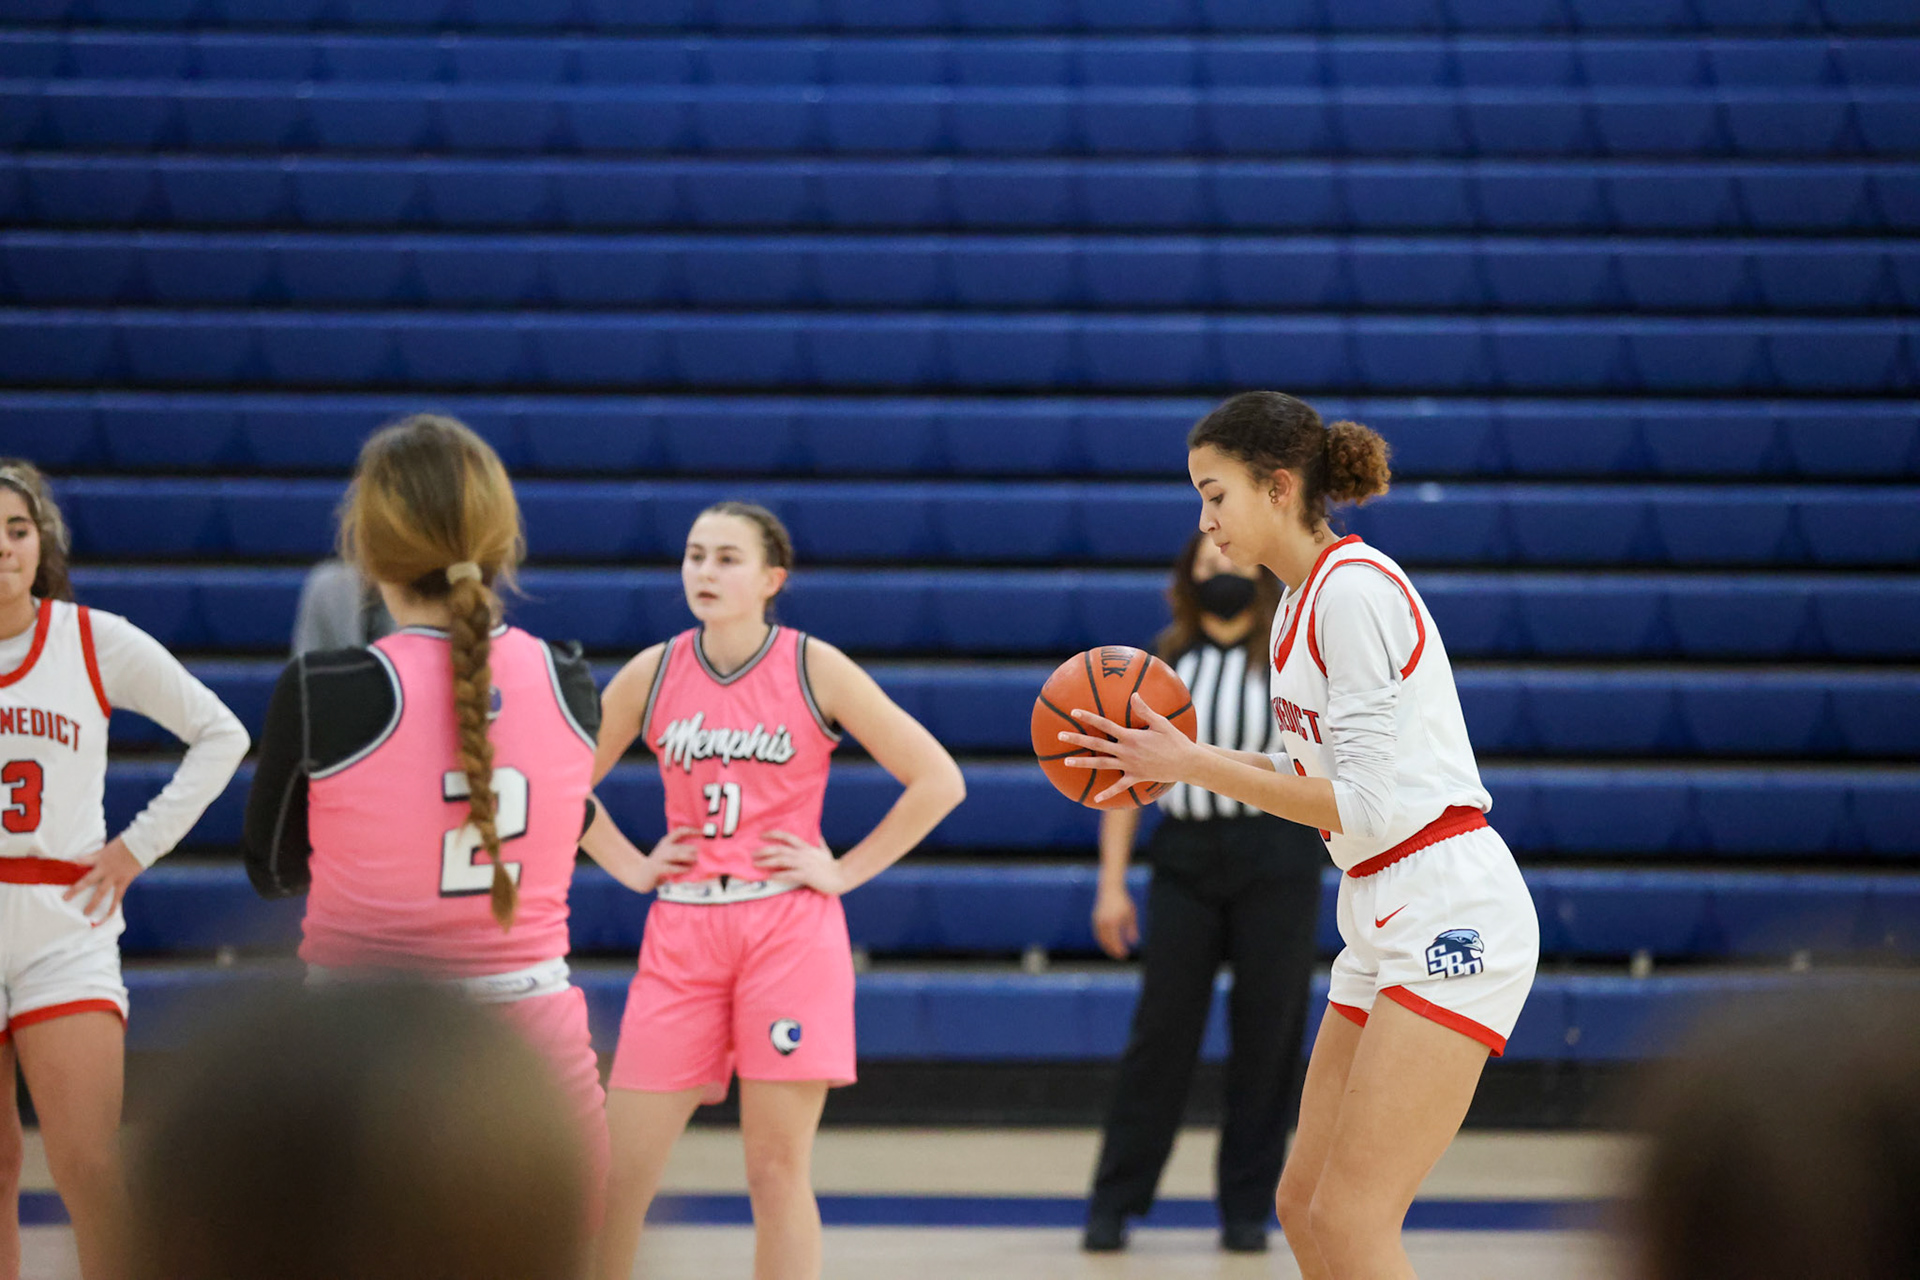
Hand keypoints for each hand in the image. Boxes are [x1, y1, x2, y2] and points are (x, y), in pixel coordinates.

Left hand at [65, 838, 141, 924]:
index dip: (71, 865)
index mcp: (100, 856)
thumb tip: (97, 858)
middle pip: (87, 881)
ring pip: (101, 892)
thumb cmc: (128, 841)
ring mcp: (114, 876)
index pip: (82, 861)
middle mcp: (104, 868)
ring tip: (86, 913)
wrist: (143, 843)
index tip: (62, 871)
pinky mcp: (124, 880)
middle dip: (75, 890)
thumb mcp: (111, 845)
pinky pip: (118, 896)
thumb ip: (102, 854)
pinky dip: (114, 906)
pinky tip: (108, 915)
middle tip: (65, 898)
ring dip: (93, 903)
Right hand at [640, 826, 701, 891]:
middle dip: (691, 849)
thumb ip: (681, 853)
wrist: (640, 876)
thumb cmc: (661, 866)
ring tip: (696, 860)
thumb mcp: (669, 856)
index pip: (679, 831)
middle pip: (678, 846)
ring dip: (687, 857)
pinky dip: (680, 868)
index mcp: (666, 842)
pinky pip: (670, 868)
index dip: (691, 830)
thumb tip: (700, 854)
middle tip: (702, 852)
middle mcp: (663, 848)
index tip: (702, 832)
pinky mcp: (657, 869)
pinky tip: (688, 869)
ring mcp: (659, 858)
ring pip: (675, 855)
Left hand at [752, 830, 844, 895]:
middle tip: (753, 853)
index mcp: (806, 847)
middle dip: (765, 850)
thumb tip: (817, 834)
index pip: (787, 837)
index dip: (774, 834)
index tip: (762, 835)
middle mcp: (803, 854)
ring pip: (782, 860)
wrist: (841, 876)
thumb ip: (819, 842)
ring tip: (756, 864)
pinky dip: (779, 875)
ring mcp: (804, 864)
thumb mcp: (825, 851)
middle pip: (780, 849)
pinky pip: (789, 874)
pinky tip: (770, 877)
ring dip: (767, 862)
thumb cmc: (832, 865)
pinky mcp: (806, 875)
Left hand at [1057, 694, 1200, 805]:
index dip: (1089, 718)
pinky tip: (1095, 799)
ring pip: (1101, 764)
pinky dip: (1107, 793)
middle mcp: (1126, 751)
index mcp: (1130, 736)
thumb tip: (1133, 694)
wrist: (1186, 763)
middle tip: (1060, 736)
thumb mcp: (1161, 722)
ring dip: (1083, 764)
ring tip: (1066, 761)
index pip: (1105, 725)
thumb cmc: (1175, 740)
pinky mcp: (1135, 777)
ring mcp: (1129, 766)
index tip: (1074, 712)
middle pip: (1097, 745)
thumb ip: (1145, 710)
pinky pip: (1119, 786)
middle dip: (1077, 740)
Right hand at [1092, 885, 1138, 959]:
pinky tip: (1109, 944)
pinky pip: (1098, 934)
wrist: (1110, 888)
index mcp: (1114, 921)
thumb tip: (1134, 942)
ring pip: (1101, 939)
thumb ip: (1132, 928)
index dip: (1120, 949)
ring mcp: (1098, 921)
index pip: (1115, 940)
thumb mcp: (1131, 913)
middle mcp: (1104, 922)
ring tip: (1114, 952)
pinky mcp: (1095, 919)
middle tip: (1120, 957)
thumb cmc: (1123, 900)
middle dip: (1113, 951)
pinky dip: (1103, 941)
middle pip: (1107, 942)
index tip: (1125, 954)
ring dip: (1107, 947)